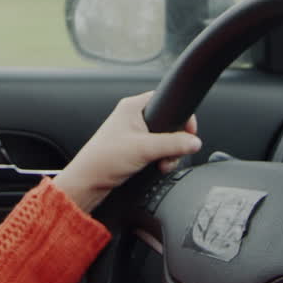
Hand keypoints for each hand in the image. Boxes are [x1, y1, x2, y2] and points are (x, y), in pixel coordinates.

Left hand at [52, 91, 200, 212]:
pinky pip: (155, 149)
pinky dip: (160, 159)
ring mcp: (132, 133)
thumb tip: (195, 142)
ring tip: (161, 164)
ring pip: (163, 139)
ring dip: (168, 153)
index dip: (181, 116)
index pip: (166, 100)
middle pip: (167, 123)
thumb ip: (173, 144)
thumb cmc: (104, 159)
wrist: (87, 182)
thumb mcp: (145, 149)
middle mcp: (132, 117)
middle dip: (174, 142)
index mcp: (132, 107)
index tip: (189, 132)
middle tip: (171, 154)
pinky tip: (156, 167)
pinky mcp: (132, 148)